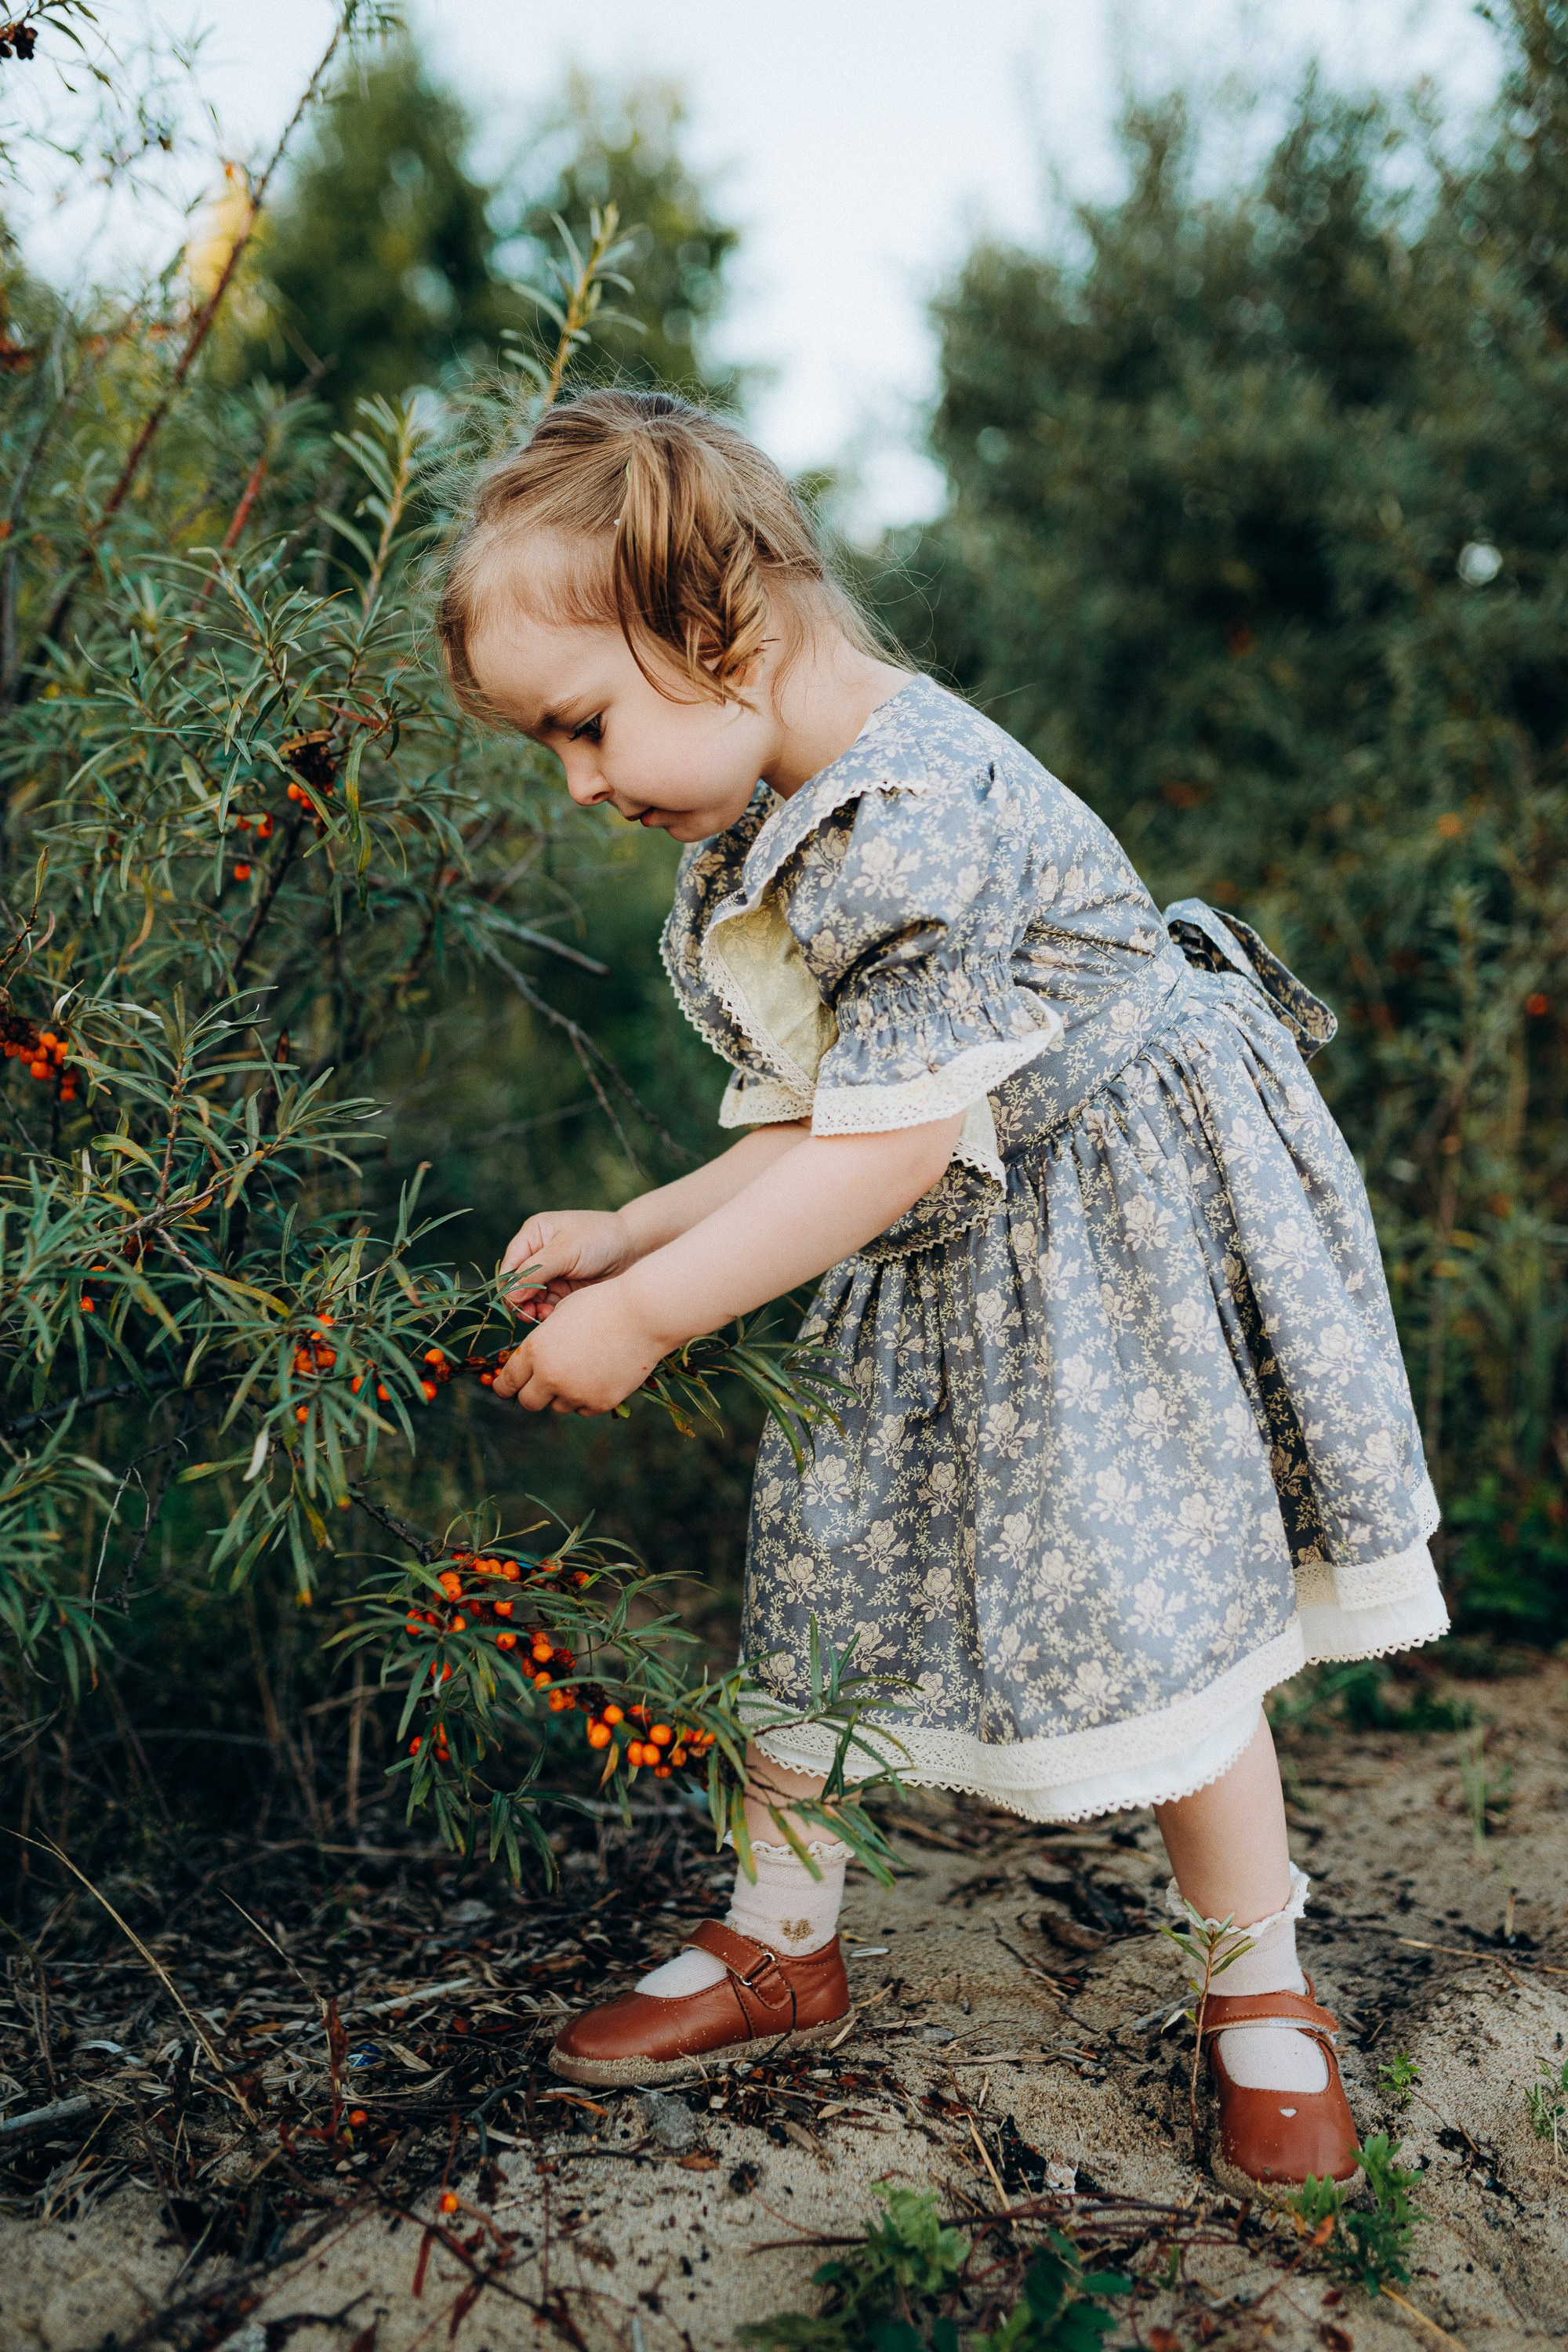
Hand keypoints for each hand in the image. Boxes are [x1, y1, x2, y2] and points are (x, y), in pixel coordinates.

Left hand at [492, 1280, 668, 1415]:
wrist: (645, 1314)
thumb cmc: (603, 1305)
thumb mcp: (562, 1315)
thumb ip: (543, 1342)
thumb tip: (533, 1365)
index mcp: (536, 1350)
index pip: (508, 1381)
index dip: (504, 1387)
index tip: (505, 1388)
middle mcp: (551, 1376)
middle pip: (529, 1402)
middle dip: (533, 1394)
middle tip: (543, 1385)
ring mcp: (576, 1392)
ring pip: (559, 1406)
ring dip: (563, 1394)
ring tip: (582, 1369)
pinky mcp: (601, 1402)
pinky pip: (584, 1409)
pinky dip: (587, 1398)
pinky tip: (599, 1376)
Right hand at [499, 1209, 633, 1320]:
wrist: (635, 1248)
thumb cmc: (600, 1238)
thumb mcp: (566, 1251)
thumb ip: (537, 1271)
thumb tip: (511, 1295)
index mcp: (534, 1235)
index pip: (511, 1264)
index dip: (509, 1286)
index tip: (513, 1304)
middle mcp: (539, 1255)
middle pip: (518, 1285)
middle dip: (521, 1301)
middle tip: (528, 1315)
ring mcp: (551, 1274)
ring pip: (531, 1299)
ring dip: (534, 1310)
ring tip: (542, 1316)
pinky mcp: (564, 1290)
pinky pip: (548, 1306)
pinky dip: (548, 1314)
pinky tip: (553, 1317)